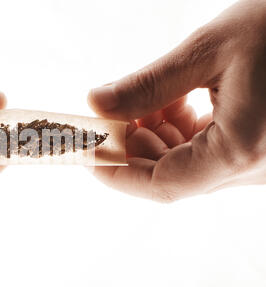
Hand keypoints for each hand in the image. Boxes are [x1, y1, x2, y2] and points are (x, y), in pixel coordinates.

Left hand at [87, 0, 265, 201]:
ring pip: (187, 162)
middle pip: (171, 174)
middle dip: (134, 147)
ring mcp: (258, 162)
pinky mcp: (257, 147)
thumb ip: (148, 85)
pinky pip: (208, 150)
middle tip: (111, 113)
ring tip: (144, 99)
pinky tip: (171, 100)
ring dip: (156, 135)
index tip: (88, 153)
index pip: (161, 185)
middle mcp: (253, 168)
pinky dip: (181, 130)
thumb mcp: (210, 49)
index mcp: (240, 151)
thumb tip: (97, 103)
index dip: (116, 173)